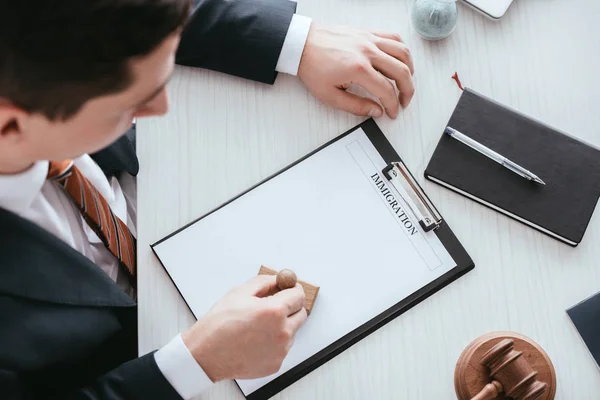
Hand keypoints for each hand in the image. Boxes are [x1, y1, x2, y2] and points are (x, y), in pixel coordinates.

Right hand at [181, 275, 306, 381]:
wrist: (206, 354)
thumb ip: (264, 282)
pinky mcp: (276, 364)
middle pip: (301, 314)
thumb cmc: (218, 325)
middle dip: (291, 307)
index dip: (293, 289)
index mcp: (274, 311)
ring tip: (258, 326)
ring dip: (282, 325)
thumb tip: (278, 280)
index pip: (299, 295)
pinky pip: (283, 348)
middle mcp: (282, 332)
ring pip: (292, 331)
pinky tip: (256, 340)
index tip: (289, 289)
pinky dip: (274, 342)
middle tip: (274, 305)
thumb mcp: (240, 292)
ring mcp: (280, 350)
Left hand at [298, 24, 414, 118]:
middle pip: (401, 71)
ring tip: (406, 82)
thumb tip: (376, 111)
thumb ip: (356, 106)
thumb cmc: (313, 67)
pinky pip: (393, 37)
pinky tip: (399, 60)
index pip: (386, 91)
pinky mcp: (368, 32)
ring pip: (403, 52)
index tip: (392, 112)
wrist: (302, 45)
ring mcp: (369, 39)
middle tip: (403, 101)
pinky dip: (401, 50)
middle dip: (407, 91)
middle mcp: (367, 51)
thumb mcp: (330, 95)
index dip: (393, 105)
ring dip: (409, 70)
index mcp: (358, 69)